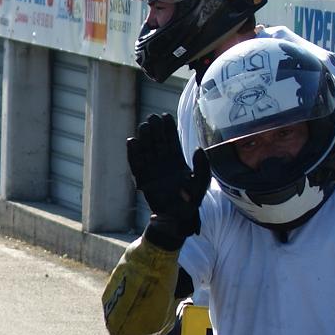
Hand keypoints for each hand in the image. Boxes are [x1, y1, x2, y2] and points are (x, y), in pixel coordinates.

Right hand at [125, 112, 209, 243]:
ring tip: (143, 126)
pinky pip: (136, 164)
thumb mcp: (202, 182)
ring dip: (145, 138)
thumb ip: (203, 166)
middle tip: (152, 117)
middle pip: (158, 143)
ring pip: (147, 151)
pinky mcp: (142, 180)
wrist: (177, 219)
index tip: (166, 116)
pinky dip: (133, 154)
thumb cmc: (191, 201)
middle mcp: (163, 164)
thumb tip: (198, 149)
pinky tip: (132, 141)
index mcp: (177, 162)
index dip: (169, 129)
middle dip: (155, 130)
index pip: (172, 142)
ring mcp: (152, 171)